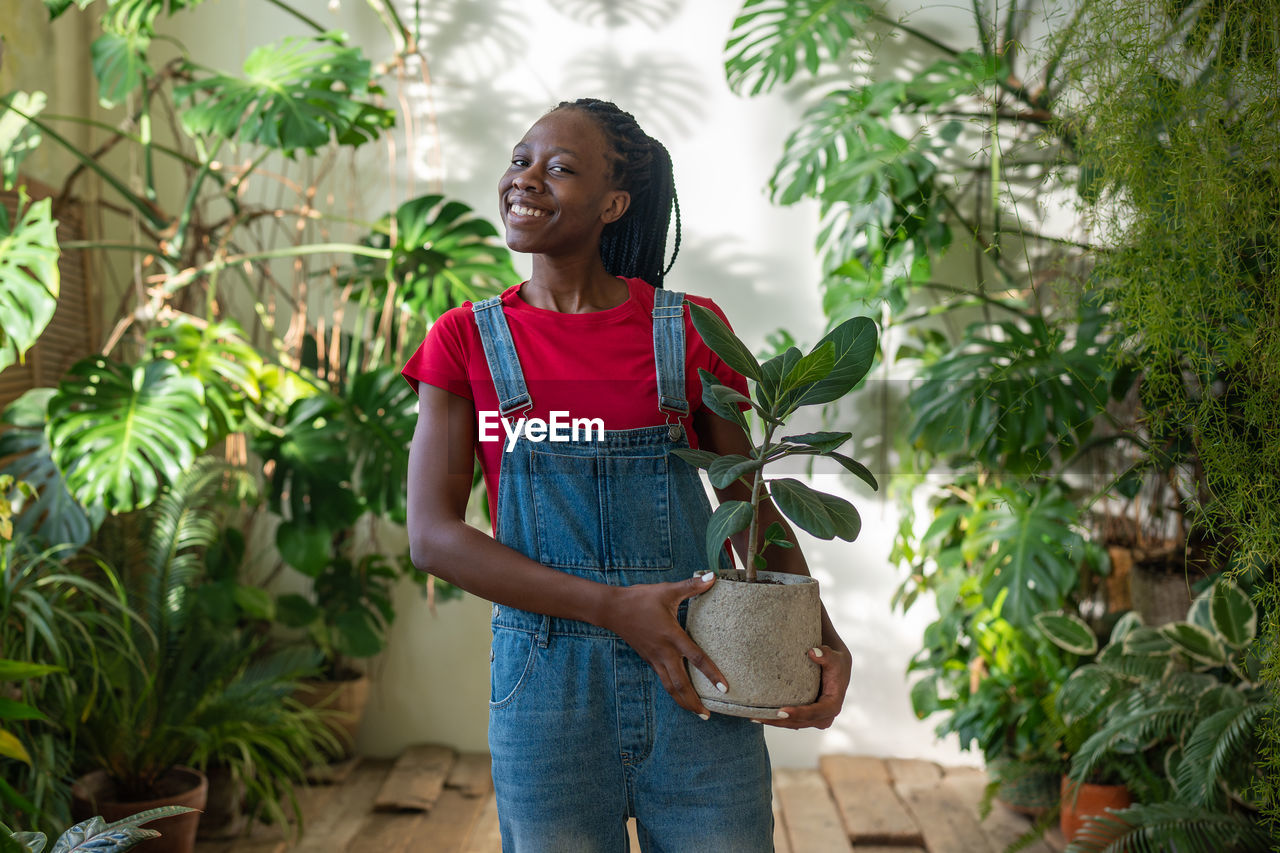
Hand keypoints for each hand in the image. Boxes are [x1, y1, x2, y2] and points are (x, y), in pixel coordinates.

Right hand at [599, 572, 726, 718]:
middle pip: (681, 684)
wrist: (612, 609)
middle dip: (694, 702)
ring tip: (697, 712)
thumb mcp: (667, 591)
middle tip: (708, 715)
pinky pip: (663, 679)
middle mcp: (664, 652)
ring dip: (683, 701)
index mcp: (672, 636)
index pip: (696, 658)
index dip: (711, 674)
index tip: (724, 688)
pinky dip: (673, 690)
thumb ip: (691, 586)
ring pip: (670, 686)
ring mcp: (655, 658)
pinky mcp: (649, 659)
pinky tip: (680, 694)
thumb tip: (712, 576)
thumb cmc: (641, 599)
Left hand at [753, 644, 850, 728]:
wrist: (836, 667)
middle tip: (758, 717)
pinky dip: (776, 719)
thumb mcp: (835, 658)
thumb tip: (813, 652)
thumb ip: (827, 655)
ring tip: (754, 717)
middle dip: (779, 721)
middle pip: (799, 722)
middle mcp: (824, 717)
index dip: (798, 713)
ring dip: (774, 722)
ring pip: (792, 724)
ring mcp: (814, 719)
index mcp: (832, 705)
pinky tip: (759, 715)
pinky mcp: (805, 717)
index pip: (814, 713)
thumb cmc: (835, 662)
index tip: (780, 711)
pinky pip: (790, 720)